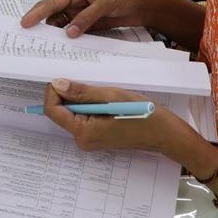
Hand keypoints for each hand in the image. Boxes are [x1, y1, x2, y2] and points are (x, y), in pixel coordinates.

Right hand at [19, 0, 165, 36]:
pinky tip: (64, 47)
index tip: (26, 23)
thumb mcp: (106, 4)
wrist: (145, 5)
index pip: (53, 2)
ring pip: (62, 25)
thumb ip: (87, 17)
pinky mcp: (89, 25)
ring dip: (55, 34)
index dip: (38, 12)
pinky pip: (74, 33)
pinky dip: (68, 40)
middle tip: (30, 36)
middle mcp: (77, 2)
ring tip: (46, 45)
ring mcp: (82, 14)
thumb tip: (69, 32)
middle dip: (41, 24)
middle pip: (53, 14)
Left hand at [40, 79, 191, 158]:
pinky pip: (84, 117)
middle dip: (69, 94)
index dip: (53, 92)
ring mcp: (89, 140)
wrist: (165, 134)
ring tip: (102, 93)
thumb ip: (82, 92)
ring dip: (81, 99)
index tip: (64, 78)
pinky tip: (105, 101)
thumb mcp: (112, 97)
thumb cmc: (142, 115)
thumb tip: (57, 84)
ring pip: (73, 113)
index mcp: (83, 132)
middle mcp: (83, 140)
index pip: (53, 110)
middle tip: (89, 83)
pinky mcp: (96, 137)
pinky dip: (89, 105)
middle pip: (61, 112)